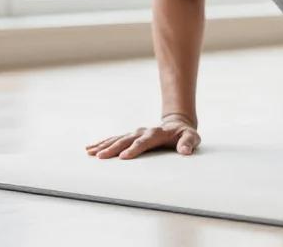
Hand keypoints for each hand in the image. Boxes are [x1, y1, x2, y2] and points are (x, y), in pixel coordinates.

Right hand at [85, 115, 200, 159]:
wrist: (177, 125)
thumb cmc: (185, 135)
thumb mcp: (192, 137)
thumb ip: (189, 143)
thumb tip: (185, 151)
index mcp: (157, 133)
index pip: (144, 141)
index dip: (134, 149)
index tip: (124, 157)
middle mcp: (143, 131)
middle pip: (127, 140)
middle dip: (114, 148)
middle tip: (101, 157)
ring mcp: (135, 133)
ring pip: (117, 139)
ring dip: (104, 145)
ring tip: (91, 153)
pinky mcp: (130, 136)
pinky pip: (114, 139)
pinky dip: (102, 143)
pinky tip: (90, 148)